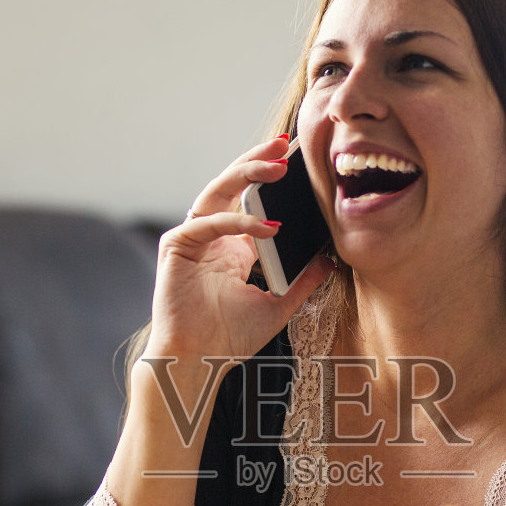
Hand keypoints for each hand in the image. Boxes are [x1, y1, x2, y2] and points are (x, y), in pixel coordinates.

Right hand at [147, 136, 334, 363]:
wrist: (197, 361)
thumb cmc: (229, 338)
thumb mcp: (278, 305)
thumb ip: (302, 281)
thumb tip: (329, 259)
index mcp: (232, 247)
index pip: (253, 202)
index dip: (273, 180)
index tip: (301, 161)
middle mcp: (212, 237)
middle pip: (233, 186)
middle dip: (258, 161)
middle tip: (286, 144)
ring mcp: (192, 239)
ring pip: (217, 192)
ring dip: (246, 174)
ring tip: (277, 165)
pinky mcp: (176, 247)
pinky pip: (208, 223)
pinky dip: (237, 222)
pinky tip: (268, 226)